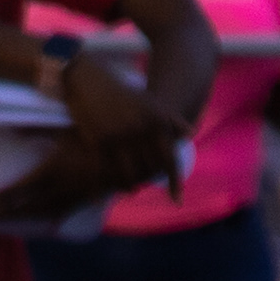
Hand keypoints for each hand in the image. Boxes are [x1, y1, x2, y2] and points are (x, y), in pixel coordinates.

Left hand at [0, 132, 118, 227]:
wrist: (138, 153)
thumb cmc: (100, 136)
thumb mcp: (67, 129)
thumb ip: (37, 128)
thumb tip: (10, 126)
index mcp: (53, 172)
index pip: (17, 192)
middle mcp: (60, 189)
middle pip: (22, 207)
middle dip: (0, 212)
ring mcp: (72, 198)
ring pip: (38, 213)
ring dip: (17, 217)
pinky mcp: (83, 201)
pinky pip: (56, 213)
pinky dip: (41, 217)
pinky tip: (31, 220)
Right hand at [58, 54, 189, 193]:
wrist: (89, 79)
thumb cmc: (121, 92)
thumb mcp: (149, 102)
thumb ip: (171, 118)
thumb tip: (190, 133)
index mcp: (156, 120)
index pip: (169, 157)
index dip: (175, 181)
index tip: (177, 200)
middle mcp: (140, 130)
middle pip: (148, 170)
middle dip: (146, 182)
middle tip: (142, 187)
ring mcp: (118, 136)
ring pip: (126, 174)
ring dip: (127, 186)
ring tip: (127, 189)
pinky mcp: (96, 140)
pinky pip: (100, 172)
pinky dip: (97, 188)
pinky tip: (97, 199)